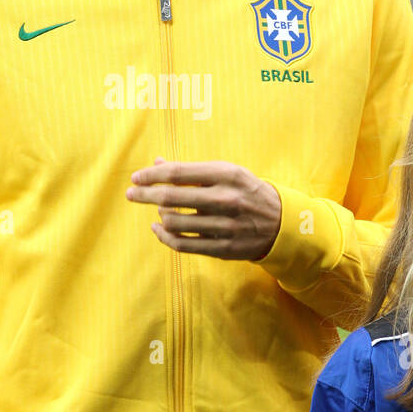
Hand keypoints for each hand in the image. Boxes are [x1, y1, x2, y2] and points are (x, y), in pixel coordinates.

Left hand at [126, 157, 280, 260]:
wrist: (282, 223)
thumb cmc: (245, 191)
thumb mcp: (226, 173)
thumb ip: (191, 170)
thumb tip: (156, 163)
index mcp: (227, 174)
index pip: (178, 173)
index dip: (151, 175)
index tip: (135, 178)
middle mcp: (226, 199)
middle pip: (171, 198)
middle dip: (145, 195)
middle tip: (131, 194)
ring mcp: (225, 226)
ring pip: (174, 223)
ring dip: (160, 215)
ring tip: (159, 211)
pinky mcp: (223, 248)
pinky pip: (183, 244)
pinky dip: (164, 236)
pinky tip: (158, 228)